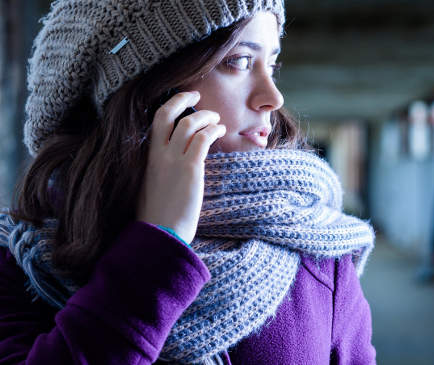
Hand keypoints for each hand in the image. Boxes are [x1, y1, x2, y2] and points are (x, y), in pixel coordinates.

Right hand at [136, 91, 225, 243]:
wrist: (161, 233)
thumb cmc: (159, 216)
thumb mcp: (153, 186)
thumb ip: (161, 170)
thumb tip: (176, 163)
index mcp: (147, 158)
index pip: (154, 122)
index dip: (169, 106)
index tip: (182, 100)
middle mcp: (157, 154)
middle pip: (165, 113)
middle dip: (182, 98)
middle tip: (197, 95)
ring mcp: (172, 160)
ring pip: (188, 123)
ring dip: (206, 116)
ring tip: (217, 119)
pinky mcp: (189, 168)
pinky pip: (203, 138)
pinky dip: (213, 130)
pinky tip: (221, 131)